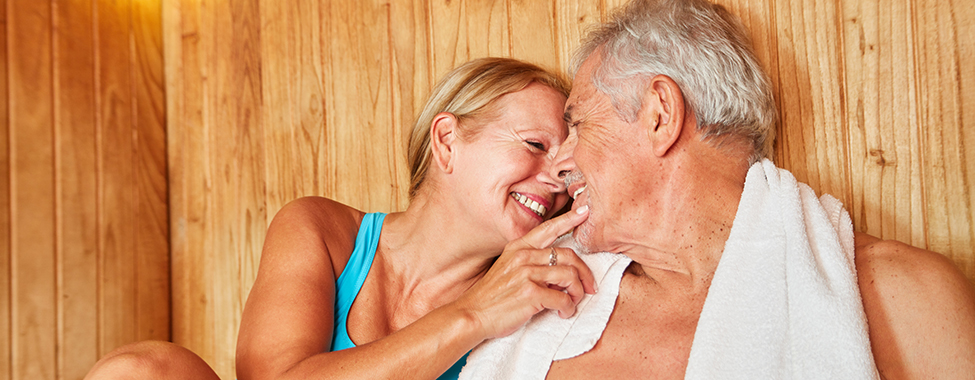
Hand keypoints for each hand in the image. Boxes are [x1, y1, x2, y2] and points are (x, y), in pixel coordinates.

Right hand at [453, 206, 595, 338]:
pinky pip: (563, 298)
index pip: (548, 229)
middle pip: (569, 255)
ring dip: (577, 293)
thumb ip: (531, 264)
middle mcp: (523, 256)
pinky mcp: (530, 293)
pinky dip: (568, 308)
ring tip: (572, 302)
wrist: (472, 315)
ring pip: (570, 276)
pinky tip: (562, 312)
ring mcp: (526, 274)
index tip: (585, 213)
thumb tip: (560, 273)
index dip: (569, 220)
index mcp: (518, 248)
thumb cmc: (492, 296)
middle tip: (589, 286)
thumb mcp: (508, 270)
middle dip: (584, 273)